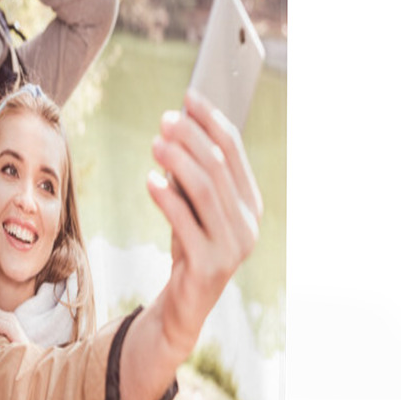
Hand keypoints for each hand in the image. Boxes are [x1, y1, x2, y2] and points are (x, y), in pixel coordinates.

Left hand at [146, 89, 262, 362]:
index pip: (233, 151)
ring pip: (205, 190)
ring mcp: (233, 245)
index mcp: (250, 203)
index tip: (189, 96)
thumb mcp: (194, 208)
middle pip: (218, 166)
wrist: (185, 304)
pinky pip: (185, 223)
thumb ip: (193, 174)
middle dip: (192, 136)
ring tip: (156, 142)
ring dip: (179, 161)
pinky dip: (167, 198)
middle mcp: (248, 222)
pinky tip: (150, 180)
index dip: (211, 120)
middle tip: (165, 119)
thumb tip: (177, 124)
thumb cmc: (188, 246)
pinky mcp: (210, 264)